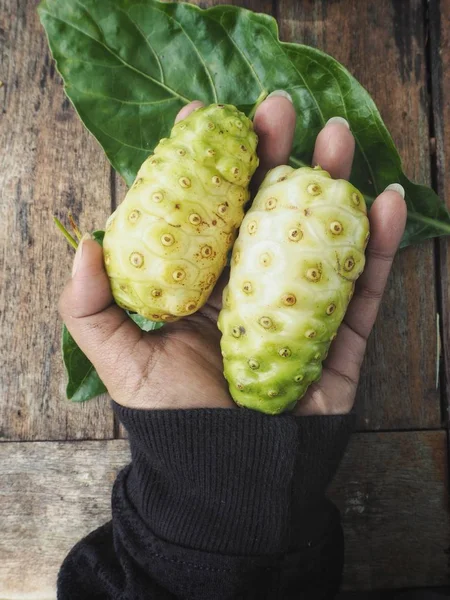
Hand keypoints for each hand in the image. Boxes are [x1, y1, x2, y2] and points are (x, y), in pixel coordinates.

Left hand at [59, 96, 406, 413]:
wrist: (228, 477)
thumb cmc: (173, 421)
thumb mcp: (121, 364)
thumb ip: (90, 307)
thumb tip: (84, 241)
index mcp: (199, 283)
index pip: (204, 209)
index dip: (205, 161)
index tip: (206, 115)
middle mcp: (247, 284)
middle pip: (262, 208)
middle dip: (274, 154)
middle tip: (281, 109)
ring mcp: (296, 303)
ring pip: (315, 233)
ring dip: (331, 182)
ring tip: (339, 137)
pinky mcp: (337, 333)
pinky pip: (362, 285)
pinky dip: (378, 244)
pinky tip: (385, 201)